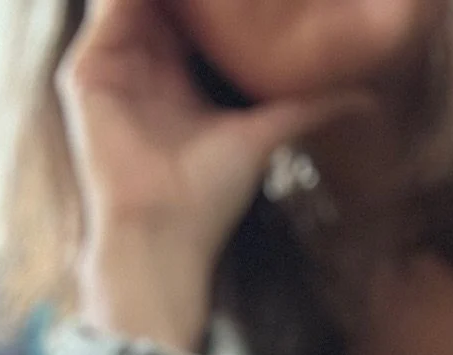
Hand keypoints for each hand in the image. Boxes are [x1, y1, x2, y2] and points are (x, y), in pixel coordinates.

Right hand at [59, 0, 373, 350]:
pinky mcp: (86, 72)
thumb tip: (367, 100)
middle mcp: (145, 66)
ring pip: (130, 0)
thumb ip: (309, 111)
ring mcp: (112, 66)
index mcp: (181, 76)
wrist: (165, 233)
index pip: (195, 15)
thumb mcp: (266, 135)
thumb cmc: (212, 196)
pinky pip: (105, 10)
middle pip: (164, 2)